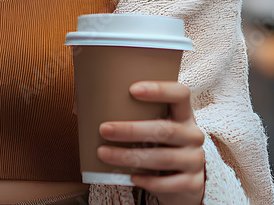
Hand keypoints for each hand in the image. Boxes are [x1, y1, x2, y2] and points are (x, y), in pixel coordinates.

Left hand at [96, 81, 205, 204]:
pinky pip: (169, 182)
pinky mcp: (192, 183)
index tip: (132, 89)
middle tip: (104, 129)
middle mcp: (193, 134)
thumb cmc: (159, 146)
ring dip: (130, 156)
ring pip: (163, 158)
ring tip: (104, 154)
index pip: (180, 93)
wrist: (183, 182)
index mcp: (183, 114)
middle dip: (131, 129)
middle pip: (165, 128)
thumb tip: (79, 107)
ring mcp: (195, 160)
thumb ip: (124, 114)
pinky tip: (131, 177)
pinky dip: (148, 181)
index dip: (160, 89)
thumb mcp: (151, 127)